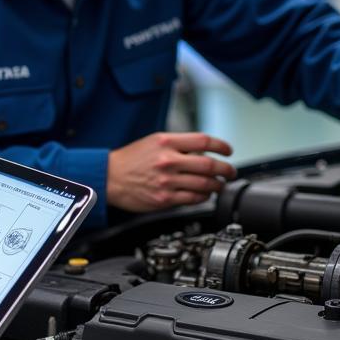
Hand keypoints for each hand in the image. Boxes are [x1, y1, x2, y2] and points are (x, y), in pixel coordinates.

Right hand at [107, 131, 235, 212]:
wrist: (109, 177)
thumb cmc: (130, 160)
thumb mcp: (153, 141)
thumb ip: (177, 144)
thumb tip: (203, 150)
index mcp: (166, 142)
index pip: (203, 140)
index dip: (221, 146)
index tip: (227, 150)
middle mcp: (168, 160)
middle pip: (209, 164)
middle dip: (226, 169)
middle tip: (230, 171)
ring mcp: (167, 181)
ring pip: (204, 184)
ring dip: (217, 185)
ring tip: (220, 184)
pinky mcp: (165, 198)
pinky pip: (193, 199)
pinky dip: (204, 197)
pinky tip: (205, 194)